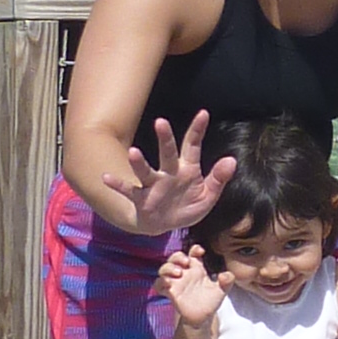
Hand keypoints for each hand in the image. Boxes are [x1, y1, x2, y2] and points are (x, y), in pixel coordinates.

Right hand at [111, 117, 235, 241]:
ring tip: (133, 152)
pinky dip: (117, 185)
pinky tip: (106, 178)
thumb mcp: (208, 196)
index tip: (203, 113)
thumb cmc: (187, 206)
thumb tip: (232, 160)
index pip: (193, 146)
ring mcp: (153, 184)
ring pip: (146, 170)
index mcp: (188, 169)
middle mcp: (169, 173)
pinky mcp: (141, 198)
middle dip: (165, 138)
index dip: (198, 130)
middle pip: (167, 153)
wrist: (165, 225)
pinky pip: (128, 190)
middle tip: (161, 122)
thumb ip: (219, 179)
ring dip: (139, 162)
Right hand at [156, 243, 226, 336]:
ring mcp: (176, 283)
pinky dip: (160, 282)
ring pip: (164, 269)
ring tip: (178, 272)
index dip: (195, 249)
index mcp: (197, 269)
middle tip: (186, 262)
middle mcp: (185, 273)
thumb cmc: (210, 301)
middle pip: (175, 257)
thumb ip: (227, 281)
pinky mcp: (170, 293)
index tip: (200, 251)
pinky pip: (158, 285)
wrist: (203, 317)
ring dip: (168, 267)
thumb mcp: (222, 290)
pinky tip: (168, 284)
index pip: (193, 253)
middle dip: (178, 256)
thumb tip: (226, 275)